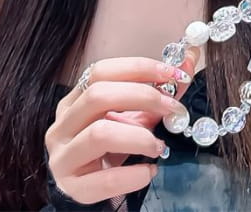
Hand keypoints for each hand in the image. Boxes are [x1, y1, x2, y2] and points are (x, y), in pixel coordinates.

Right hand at [44, 49, 197, 204]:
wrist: (87, 187)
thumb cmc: (112, 144)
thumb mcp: (133, 114)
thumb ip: (159, 90)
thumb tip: (189, 60)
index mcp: (74, 101)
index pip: (101, 71)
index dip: (139, 68)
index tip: (173, 74)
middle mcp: (62, 125)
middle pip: (98, 95)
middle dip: (143, 97)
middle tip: (172, 108)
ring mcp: (62, 158)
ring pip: (99, 134)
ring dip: (139, 136)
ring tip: (159, 146)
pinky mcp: (72, 189)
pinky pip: (104, 180)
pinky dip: (134, 175)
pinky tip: (149, 171)